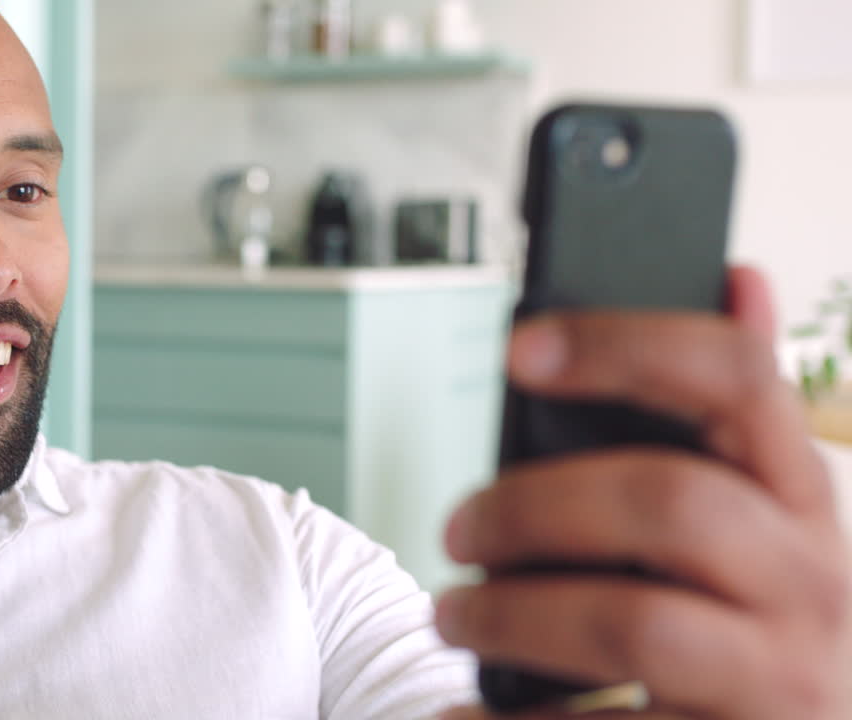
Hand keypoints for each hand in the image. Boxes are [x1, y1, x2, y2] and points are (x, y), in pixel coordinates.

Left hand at [435, 267, 851, 718]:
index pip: (738, 381)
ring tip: (453, 616)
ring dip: (512, 613)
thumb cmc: (749, 618)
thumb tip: (740, 278)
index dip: (626, 347)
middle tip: (459, 527)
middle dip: (534, 505)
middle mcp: (809, 583)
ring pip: (632, 621)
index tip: (522, 348)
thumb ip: (732, 412)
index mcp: (800, 500)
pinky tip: (467, 715)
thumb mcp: (757, 514)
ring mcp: (778, 678)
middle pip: (668, 501)